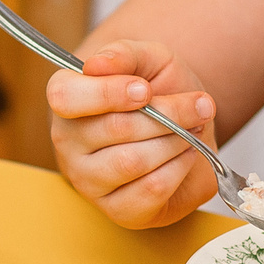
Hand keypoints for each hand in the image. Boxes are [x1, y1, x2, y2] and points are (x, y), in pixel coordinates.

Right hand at [46, 40, 221, 228]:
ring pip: (133, 161)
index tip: (146, 89)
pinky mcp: (117, 209)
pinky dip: (179, 169)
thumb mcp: (147, 59)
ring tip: (193, 130)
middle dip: (168, 115)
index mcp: (65, 98)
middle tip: (199, 106)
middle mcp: (66, 142)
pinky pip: (151, 190)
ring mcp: (88, 180)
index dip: (109, 93)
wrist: (181, 123)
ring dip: (176, 142)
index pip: (66, 98)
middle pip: (114, 128)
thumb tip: (98, 64)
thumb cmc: (155, 89)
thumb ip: (123, 53)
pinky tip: (185, 155)